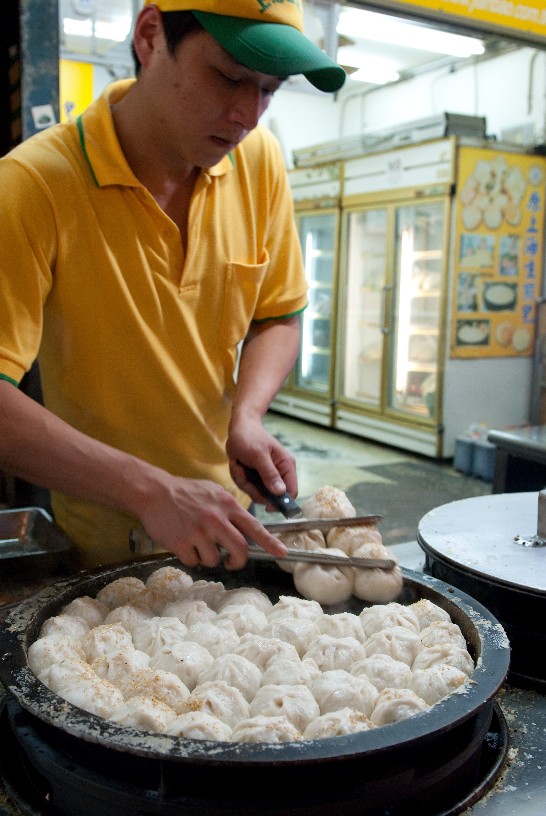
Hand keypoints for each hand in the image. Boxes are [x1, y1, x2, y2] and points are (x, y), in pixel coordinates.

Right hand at [135, 474, 286, 570]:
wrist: (154, 492)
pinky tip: (183, 543)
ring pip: (215, 560)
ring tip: (198, 544)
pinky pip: (194, 562)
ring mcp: (199, 532)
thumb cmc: (185, 492)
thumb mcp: (213, 492)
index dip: (270, 543)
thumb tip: (245, 527)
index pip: (255, 527)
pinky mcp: (182, 543)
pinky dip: (190, 558)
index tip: (282, 553)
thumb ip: (229, 508)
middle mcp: (216, 519)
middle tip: (232, 562)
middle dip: (238, 561)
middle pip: (240, 550)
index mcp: (227, 505)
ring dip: (209, 558)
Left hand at [226, 423, 297, 509]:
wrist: (238, 427)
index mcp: (286, 466)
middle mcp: (279, 473)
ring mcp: (266, 475)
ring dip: (243, 481)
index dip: (281, 503)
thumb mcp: (258, 455)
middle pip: (270, 496)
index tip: (266, 507)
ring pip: (256, 492)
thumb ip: (269, 474)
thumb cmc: (250, 436)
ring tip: (238, 465)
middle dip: (253, 488)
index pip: (291, 492)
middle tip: (243, 473)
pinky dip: (239, 477)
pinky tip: (237, 464)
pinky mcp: (256, 476)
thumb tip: (280, 492)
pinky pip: (247, 486)